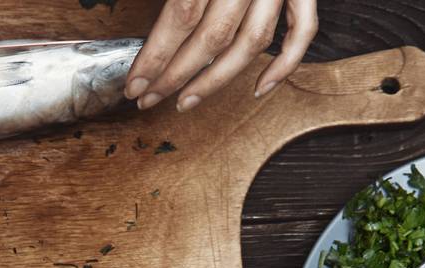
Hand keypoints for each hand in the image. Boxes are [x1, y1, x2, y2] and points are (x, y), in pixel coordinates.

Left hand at [125, 0, 318, 111]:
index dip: (155, 56)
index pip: (181, 15)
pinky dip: (284, 65)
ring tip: (186, 101)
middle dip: (175, 75)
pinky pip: (301, 31)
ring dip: (216, 81)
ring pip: (251, 44)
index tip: (134, 84)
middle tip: (149, 99)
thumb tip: (124, 1)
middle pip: (212, 37)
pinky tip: (258, 88)